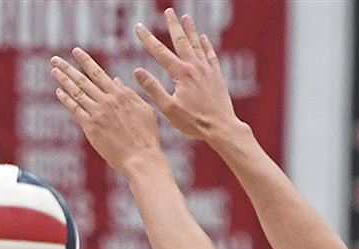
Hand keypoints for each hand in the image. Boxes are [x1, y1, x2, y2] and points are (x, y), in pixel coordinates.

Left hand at [50, 48, 161, 174]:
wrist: (141, 157)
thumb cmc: (146, 136)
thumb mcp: (144, 109)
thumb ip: (129, 93)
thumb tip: (116, 80)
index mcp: (121, 94)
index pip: (98, 72)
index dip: (85, 61)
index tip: (76, 51)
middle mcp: (107, 100)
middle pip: (83, 80)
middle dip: (68, 67)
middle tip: (55, 59)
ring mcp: (98, 113)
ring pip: (77, 92)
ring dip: (63, 80)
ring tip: (53, 70)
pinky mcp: (91, 127)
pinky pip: (75, 110)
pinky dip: (66, 100)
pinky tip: (59, 92)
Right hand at [133, 10, 238, 141]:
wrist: (221, 128)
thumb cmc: (193, 122)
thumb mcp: (168, 109)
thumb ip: (153, 88)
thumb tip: (137, 71)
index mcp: (181, 74)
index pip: (160, 52)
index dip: (147, 39)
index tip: (139, 27)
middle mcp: (195, 67)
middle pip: (181, 41)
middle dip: (173, 25)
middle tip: (168, 11)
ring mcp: (207, 70)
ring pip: (197, 44)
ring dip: (190, 30)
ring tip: (185, 18)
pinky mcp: (216, 76)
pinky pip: (210, 55)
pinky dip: (206, 45)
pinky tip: (204, 38)